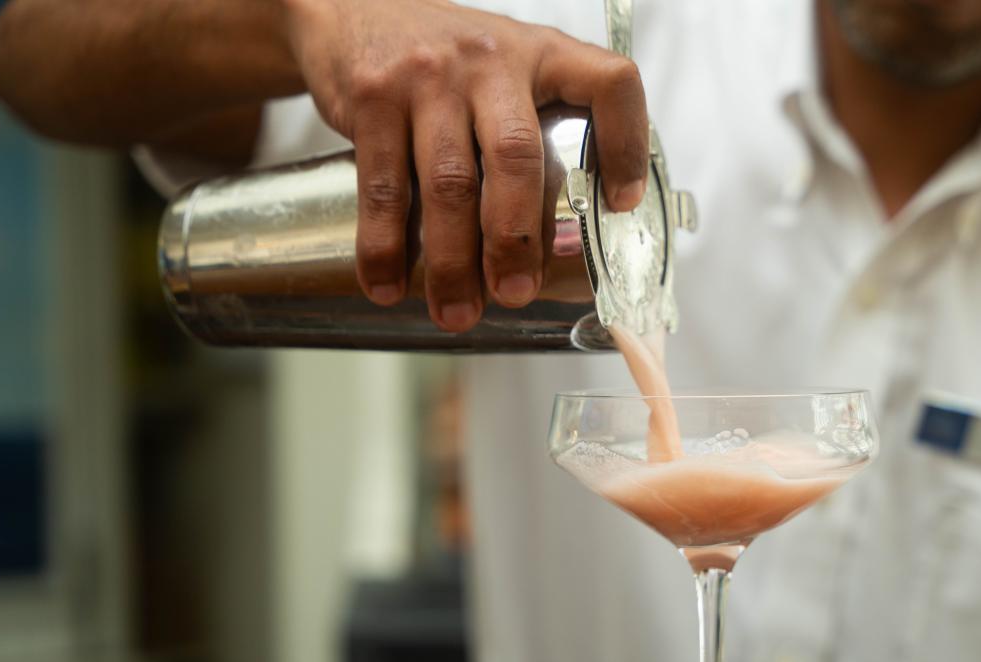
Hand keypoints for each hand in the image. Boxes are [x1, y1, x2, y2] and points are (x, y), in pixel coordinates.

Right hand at [281, 0, 649, 328]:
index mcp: (543, 56)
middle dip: (516, 238)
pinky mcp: (373, 95)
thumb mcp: (511, 73)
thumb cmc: (450, 64)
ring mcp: (430, 77)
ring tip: (457, 312)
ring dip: (452, 261)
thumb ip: (542, 128)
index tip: (621, 203)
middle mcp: (492, 61)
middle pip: (516, 156)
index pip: (609, 85)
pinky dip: (385, 245)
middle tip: (516, 294)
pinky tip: (389, 284)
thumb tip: (573, 235)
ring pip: (448, 182)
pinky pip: (382, 184)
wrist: (354, 10)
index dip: (626, 145)